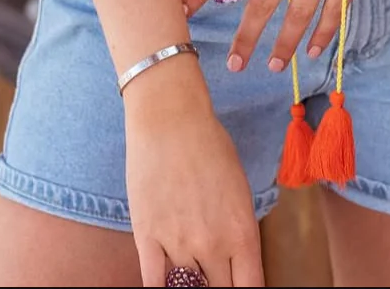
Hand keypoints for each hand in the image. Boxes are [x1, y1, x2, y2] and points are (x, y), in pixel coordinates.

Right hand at [125, 63, 263, 286]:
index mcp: (242, 234)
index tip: (237, 286)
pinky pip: (154, 284)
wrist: (170, 117)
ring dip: (191, 285)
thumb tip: (232, 261)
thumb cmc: (209, 144)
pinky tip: (167, 285)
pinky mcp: (147, 237)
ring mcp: (178, 244)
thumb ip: (237, 230)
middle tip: (214, 277)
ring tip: (192, 274)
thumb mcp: (238, 190)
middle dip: (218, 287)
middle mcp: (213, 246)